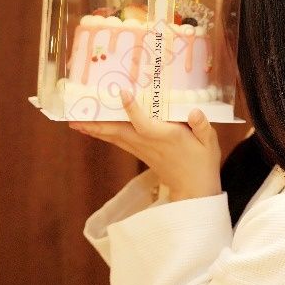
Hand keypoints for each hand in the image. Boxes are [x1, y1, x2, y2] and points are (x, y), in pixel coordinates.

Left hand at [69, 90, 221, 201]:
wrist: (193, 190)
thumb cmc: (203, 162)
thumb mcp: (209, 142)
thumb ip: (202, 125)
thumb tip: (194, 111)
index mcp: (165, 137)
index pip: (145, 124)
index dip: (133, 110)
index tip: (122, 94)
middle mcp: (148, 143)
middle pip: (118, 131)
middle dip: (97, 123)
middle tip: (75, 115)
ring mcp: (141, 149)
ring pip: (114, 137)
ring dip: (94, 129)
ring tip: (75, 120)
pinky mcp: (139, 152)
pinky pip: (118, 141)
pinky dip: (103, 134)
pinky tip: (91, 128)